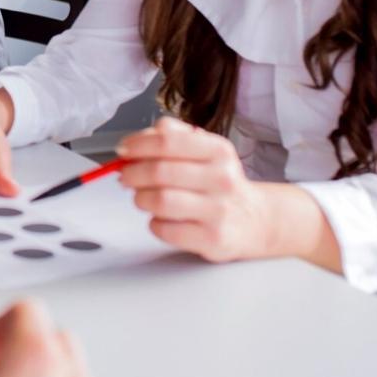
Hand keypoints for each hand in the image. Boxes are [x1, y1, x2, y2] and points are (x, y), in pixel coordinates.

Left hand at [116, 116, 273, 262]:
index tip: (123, 151)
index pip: (168, 141)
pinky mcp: (212, 239)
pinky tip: (162, 219)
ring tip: (142, 198)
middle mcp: (222, 179)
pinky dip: (154, 224)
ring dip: (140, 199)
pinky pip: (165, 230)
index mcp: (218, 151)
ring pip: (159, 201)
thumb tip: (135, 142)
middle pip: (159, 172)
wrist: (254, 220)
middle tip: (126, 177)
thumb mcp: (204, 150)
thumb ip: (171, 136)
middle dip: (132, 174)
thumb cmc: (218, 183)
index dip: (138, 145)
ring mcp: (219, 211)